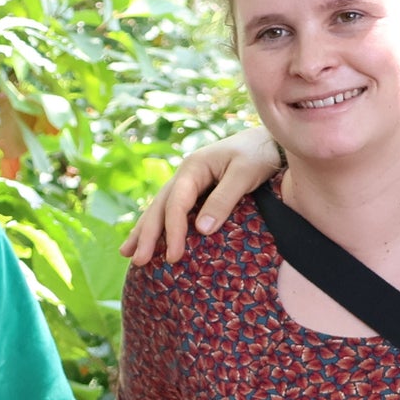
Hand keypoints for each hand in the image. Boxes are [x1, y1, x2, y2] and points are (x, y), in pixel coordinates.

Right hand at [121, 128, 280, 267]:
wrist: (271, 139)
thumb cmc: (259, 154)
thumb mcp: (245, 174)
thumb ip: (223, 199)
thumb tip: (201, 230)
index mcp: (194, 167)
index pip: (176, 204)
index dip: (173, 231)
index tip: (173, 256)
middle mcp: (185, 174)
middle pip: (160, 206)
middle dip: (147, 234)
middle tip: (138, 260)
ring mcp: (188, 182)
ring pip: (159, 208)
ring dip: (143, 231)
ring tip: (128, 253)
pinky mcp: (196, 191)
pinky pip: (171, 209)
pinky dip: (157, 225)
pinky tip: (147, 238)